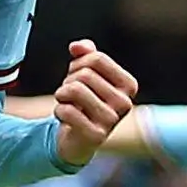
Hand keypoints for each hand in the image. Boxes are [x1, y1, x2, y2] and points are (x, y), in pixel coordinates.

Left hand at [50, 40, 138, 166]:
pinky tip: (64, 118)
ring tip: (65, 102)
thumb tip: (77, 46)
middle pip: (85, 74)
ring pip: (75, 89)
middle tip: (69, 94)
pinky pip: (67, 110)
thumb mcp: (86, 74)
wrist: (77, 139)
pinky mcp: (96, 136)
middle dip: (69, 81)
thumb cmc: (83, 101)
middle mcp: (125, 103)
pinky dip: (58, 111)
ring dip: (61, 94)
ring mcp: (112, 121)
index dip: (78, 64)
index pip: (97, 58)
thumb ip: (85, 54)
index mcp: (129, 85)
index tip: (76, 76)